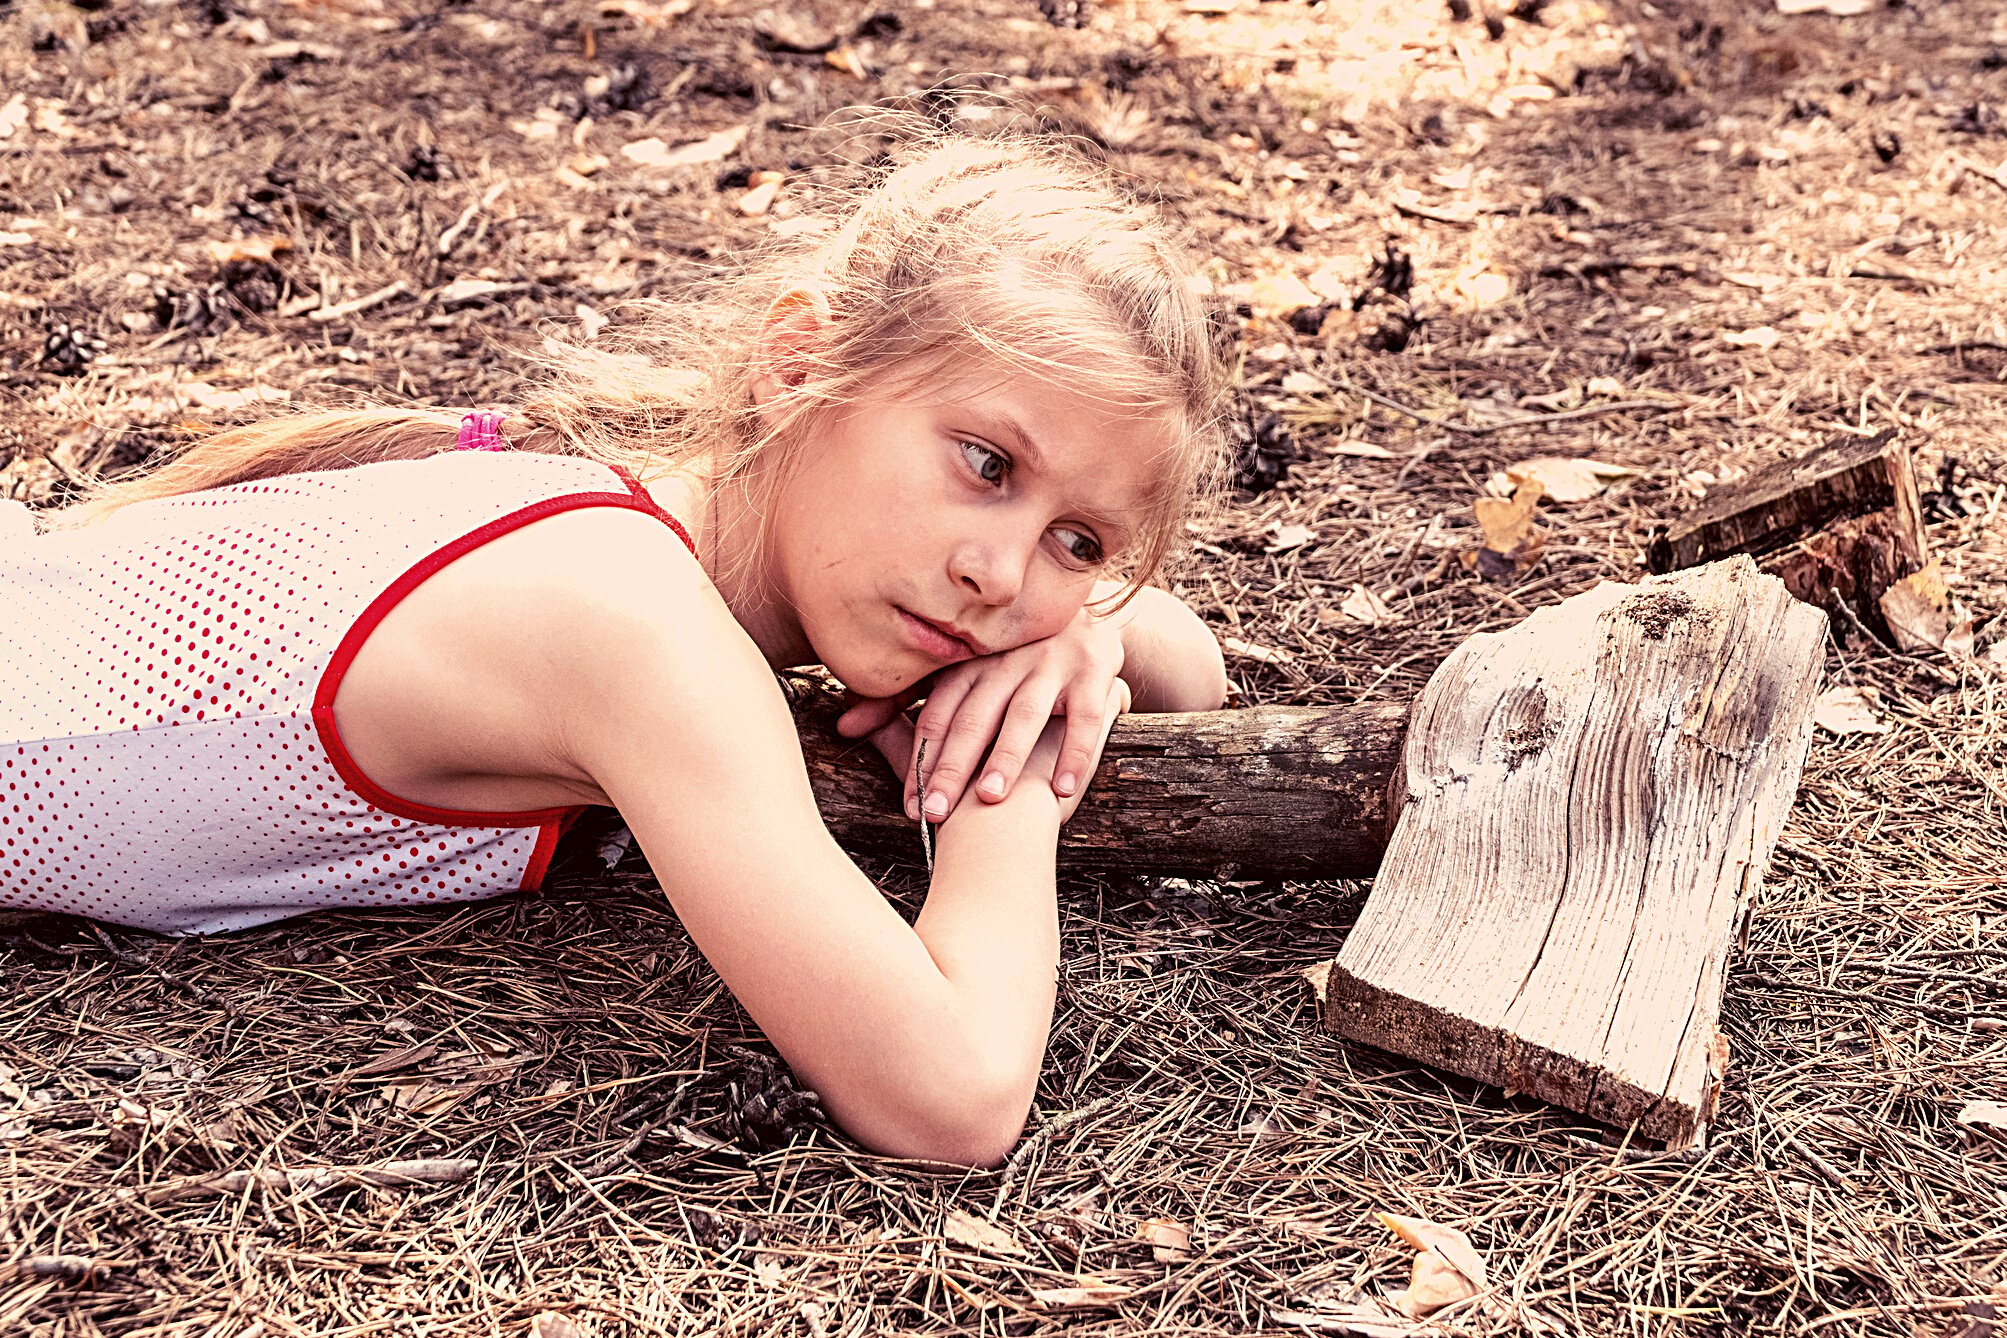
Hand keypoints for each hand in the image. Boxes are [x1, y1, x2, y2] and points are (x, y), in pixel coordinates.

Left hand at [835, 607, 1128, 821]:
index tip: (909, 804)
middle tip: (935, 812)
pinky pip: (1085, 718)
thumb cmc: (1010, 660)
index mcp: (972, 661)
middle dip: (954, 767)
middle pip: (975, 718)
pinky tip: (1063, 790)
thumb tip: (843, 727)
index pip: (939, 712)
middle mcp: (1008, 660)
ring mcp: (1052, 665)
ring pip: (1026, 716)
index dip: (922, 758)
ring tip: (990, 799)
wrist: (1090, 619)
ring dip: (1007, 758)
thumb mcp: (961, 672)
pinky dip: (1077, 754)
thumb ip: (905, 699)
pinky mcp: (1094, 675)